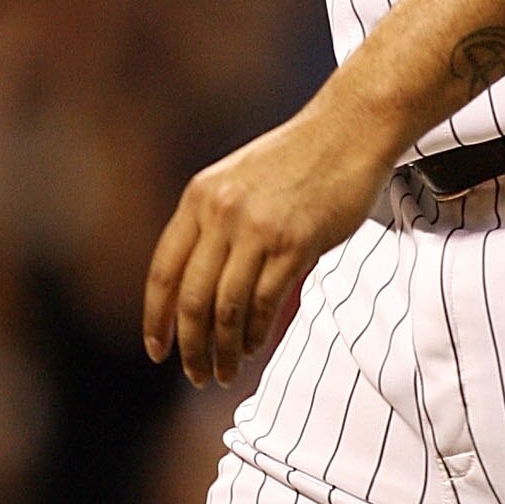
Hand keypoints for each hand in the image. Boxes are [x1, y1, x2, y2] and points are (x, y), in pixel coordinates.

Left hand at [143, 102, 398, 389]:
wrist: (348, 128)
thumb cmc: (298, 159)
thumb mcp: (236, 181)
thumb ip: (214, 224)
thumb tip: (197, 288)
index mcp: (199, 198)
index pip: (163, 272)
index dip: (156, 319)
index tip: (156, 351)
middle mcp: (221, 213)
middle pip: (192, 299)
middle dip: (190, 347)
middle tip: (196, 375)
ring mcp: (258, 228)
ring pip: (227, 308)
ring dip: (225, 349)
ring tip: (225, 371)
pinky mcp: (296, 242)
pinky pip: (266, 302)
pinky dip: (257, 333)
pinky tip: (255, 346)